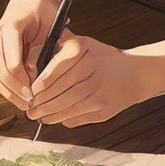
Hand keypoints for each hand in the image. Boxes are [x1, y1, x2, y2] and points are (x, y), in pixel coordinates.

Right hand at [0, 0, 59, 110]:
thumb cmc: (45, 9)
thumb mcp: (52, 27)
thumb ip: (46, 51)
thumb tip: (39, 77)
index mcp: (11, 27)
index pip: (12, 62)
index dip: (23, 81)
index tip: (35, 93)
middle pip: (1, 71)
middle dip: (16, 90)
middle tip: (30, 103)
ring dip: (9, 92)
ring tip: (24, 104)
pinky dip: (6, 88)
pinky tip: (18, 97)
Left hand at [26, 33, 151, 126]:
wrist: (135, 73)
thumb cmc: (100, 59)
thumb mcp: (82, 46)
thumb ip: (58, 53)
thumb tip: (29, 74)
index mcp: (82, 51)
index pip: (52, 72)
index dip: (38, 86)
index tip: (30, 92)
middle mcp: (91, 70)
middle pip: (57, 93)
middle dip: (39, 104)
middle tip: (30, 109)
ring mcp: (98, 91)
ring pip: (64, 108)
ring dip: (47, 115)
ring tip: (38, 116)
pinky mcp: (103, 109)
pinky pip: (76, 118)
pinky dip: (62, 119)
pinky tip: (54, 118)